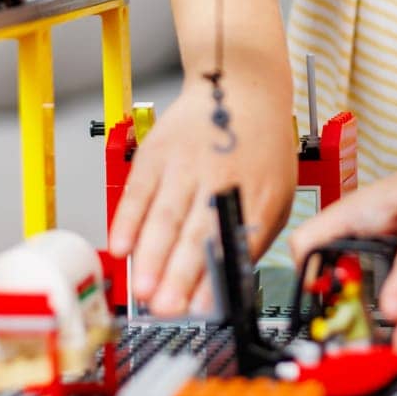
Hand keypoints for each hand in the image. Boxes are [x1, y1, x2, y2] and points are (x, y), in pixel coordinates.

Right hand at [108, 73, 296, 316]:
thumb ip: (254, 235)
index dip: (216, 278)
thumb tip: (231, 282)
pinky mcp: (158, 152)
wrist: (241, 86)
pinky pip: (138, 191)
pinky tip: (120, 247)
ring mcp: (187, 164)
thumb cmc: (260, 146)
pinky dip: (126, 220)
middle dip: (180, 274)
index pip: (234, 243)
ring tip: (144, 290)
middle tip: (167, 308)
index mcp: (259, 193)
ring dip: (152, 256)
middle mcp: (222, 178)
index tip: (202, 309)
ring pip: (166, 216)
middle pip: (197, 231)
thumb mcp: (276, 192)